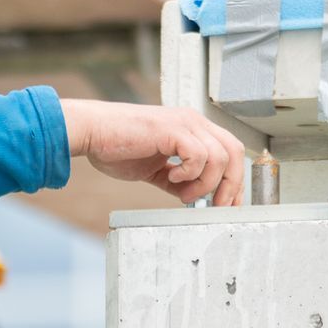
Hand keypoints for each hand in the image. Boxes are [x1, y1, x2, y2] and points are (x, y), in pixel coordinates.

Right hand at [60, 100, 247, 206]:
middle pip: (234, 152)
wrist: (92, 133)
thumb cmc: (117, 147)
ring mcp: (184, 123)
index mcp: (192, 128)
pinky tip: (172, 177)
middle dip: (230, 184)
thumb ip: (177, 180)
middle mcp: (193, 122)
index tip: (228, 204)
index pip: (231, 151)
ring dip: (206, 183)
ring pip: (219, 156)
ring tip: (184, 194)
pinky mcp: (171, 129)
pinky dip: (190, 173)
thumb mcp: (155, 169)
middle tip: (216, 205)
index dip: (235, 180)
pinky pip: (198, 155)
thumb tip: (195, 198)